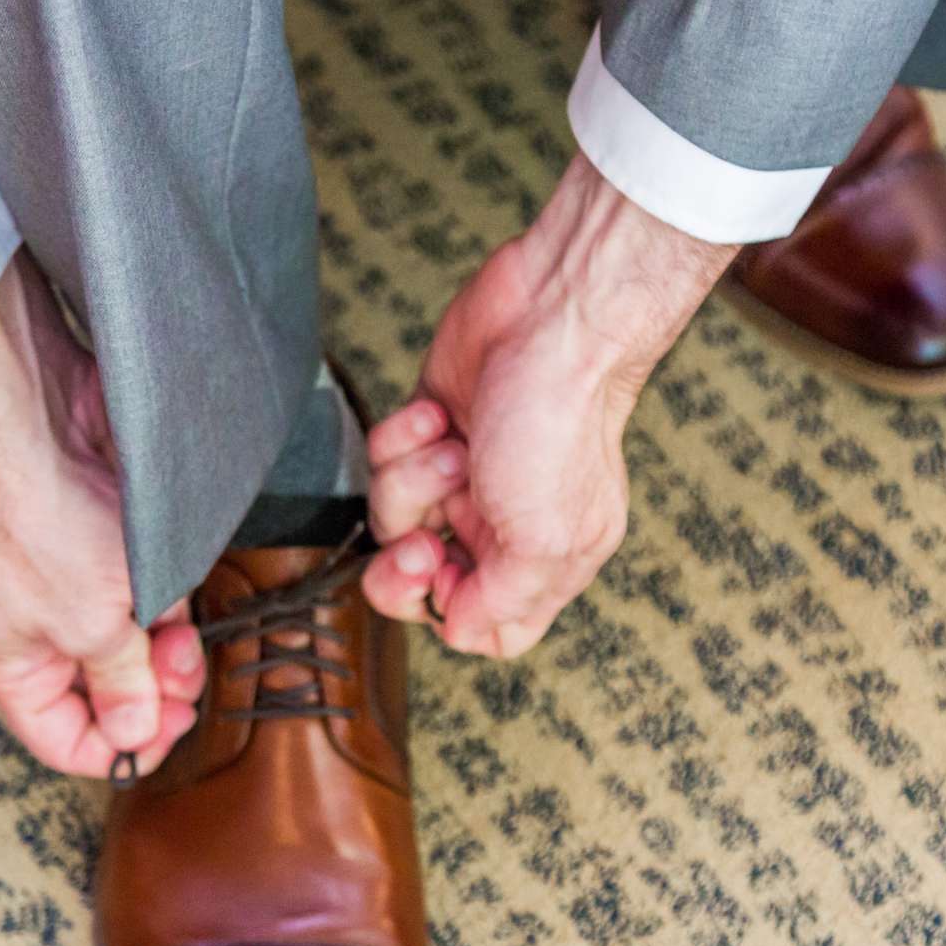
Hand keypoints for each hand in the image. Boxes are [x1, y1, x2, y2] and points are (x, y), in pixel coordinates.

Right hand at [0, 252, 203, 776]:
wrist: (38, 416)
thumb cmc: (43, 520)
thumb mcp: (93, 625)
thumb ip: (122, 685)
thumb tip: (134, 736)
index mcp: (6, 664)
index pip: (63, 740)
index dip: (122, 748)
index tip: (172, 728)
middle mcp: (28, 629)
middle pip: (105, 690)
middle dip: (155, 685)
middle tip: (188, 668)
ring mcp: (62, 583)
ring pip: (130, 639)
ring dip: (166, 636)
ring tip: (180, 615)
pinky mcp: (95, 543)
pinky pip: (139, 589)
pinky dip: (164, 592)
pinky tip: (178, 579)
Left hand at [364, 154, 736, 656]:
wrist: (553, 315)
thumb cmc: (560, 421)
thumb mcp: (546, 540)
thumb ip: (504, 604)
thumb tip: (462, 630)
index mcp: (543, 561)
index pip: (484, 629)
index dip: (446, 611)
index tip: (441, 576)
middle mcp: (500, 524)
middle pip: (421, 577)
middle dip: (404, 562)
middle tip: (420, 537)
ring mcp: (462, 476)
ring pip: (395, 515)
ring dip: (414, 481)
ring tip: (453, 447)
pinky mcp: (430, 429)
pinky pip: (384, 458)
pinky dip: (402, 437)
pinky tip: (438, 415)